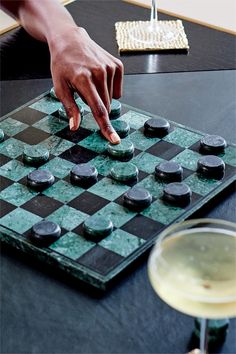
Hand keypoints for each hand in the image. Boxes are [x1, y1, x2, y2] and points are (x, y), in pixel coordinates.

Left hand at [49, 26, 122, 143]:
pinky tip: (99, 78)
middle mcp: (100, 73)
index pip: (98, 110)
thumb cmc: (62, 65)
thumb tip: (75, 127)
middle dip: (96, 106)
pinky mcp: (117, 65)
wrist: (70, 39)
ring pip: (111, 99)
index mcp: (84, 80)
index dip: (106, 128)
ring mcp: (110, 68)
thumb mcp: (60, 87)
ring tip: (89, 82)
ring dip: (101, 97)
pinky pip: (117, 90)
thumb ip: (70, 108)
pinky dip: (109, 90)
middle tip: (83, 92)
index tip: (115, 140)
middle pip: (105, 106)